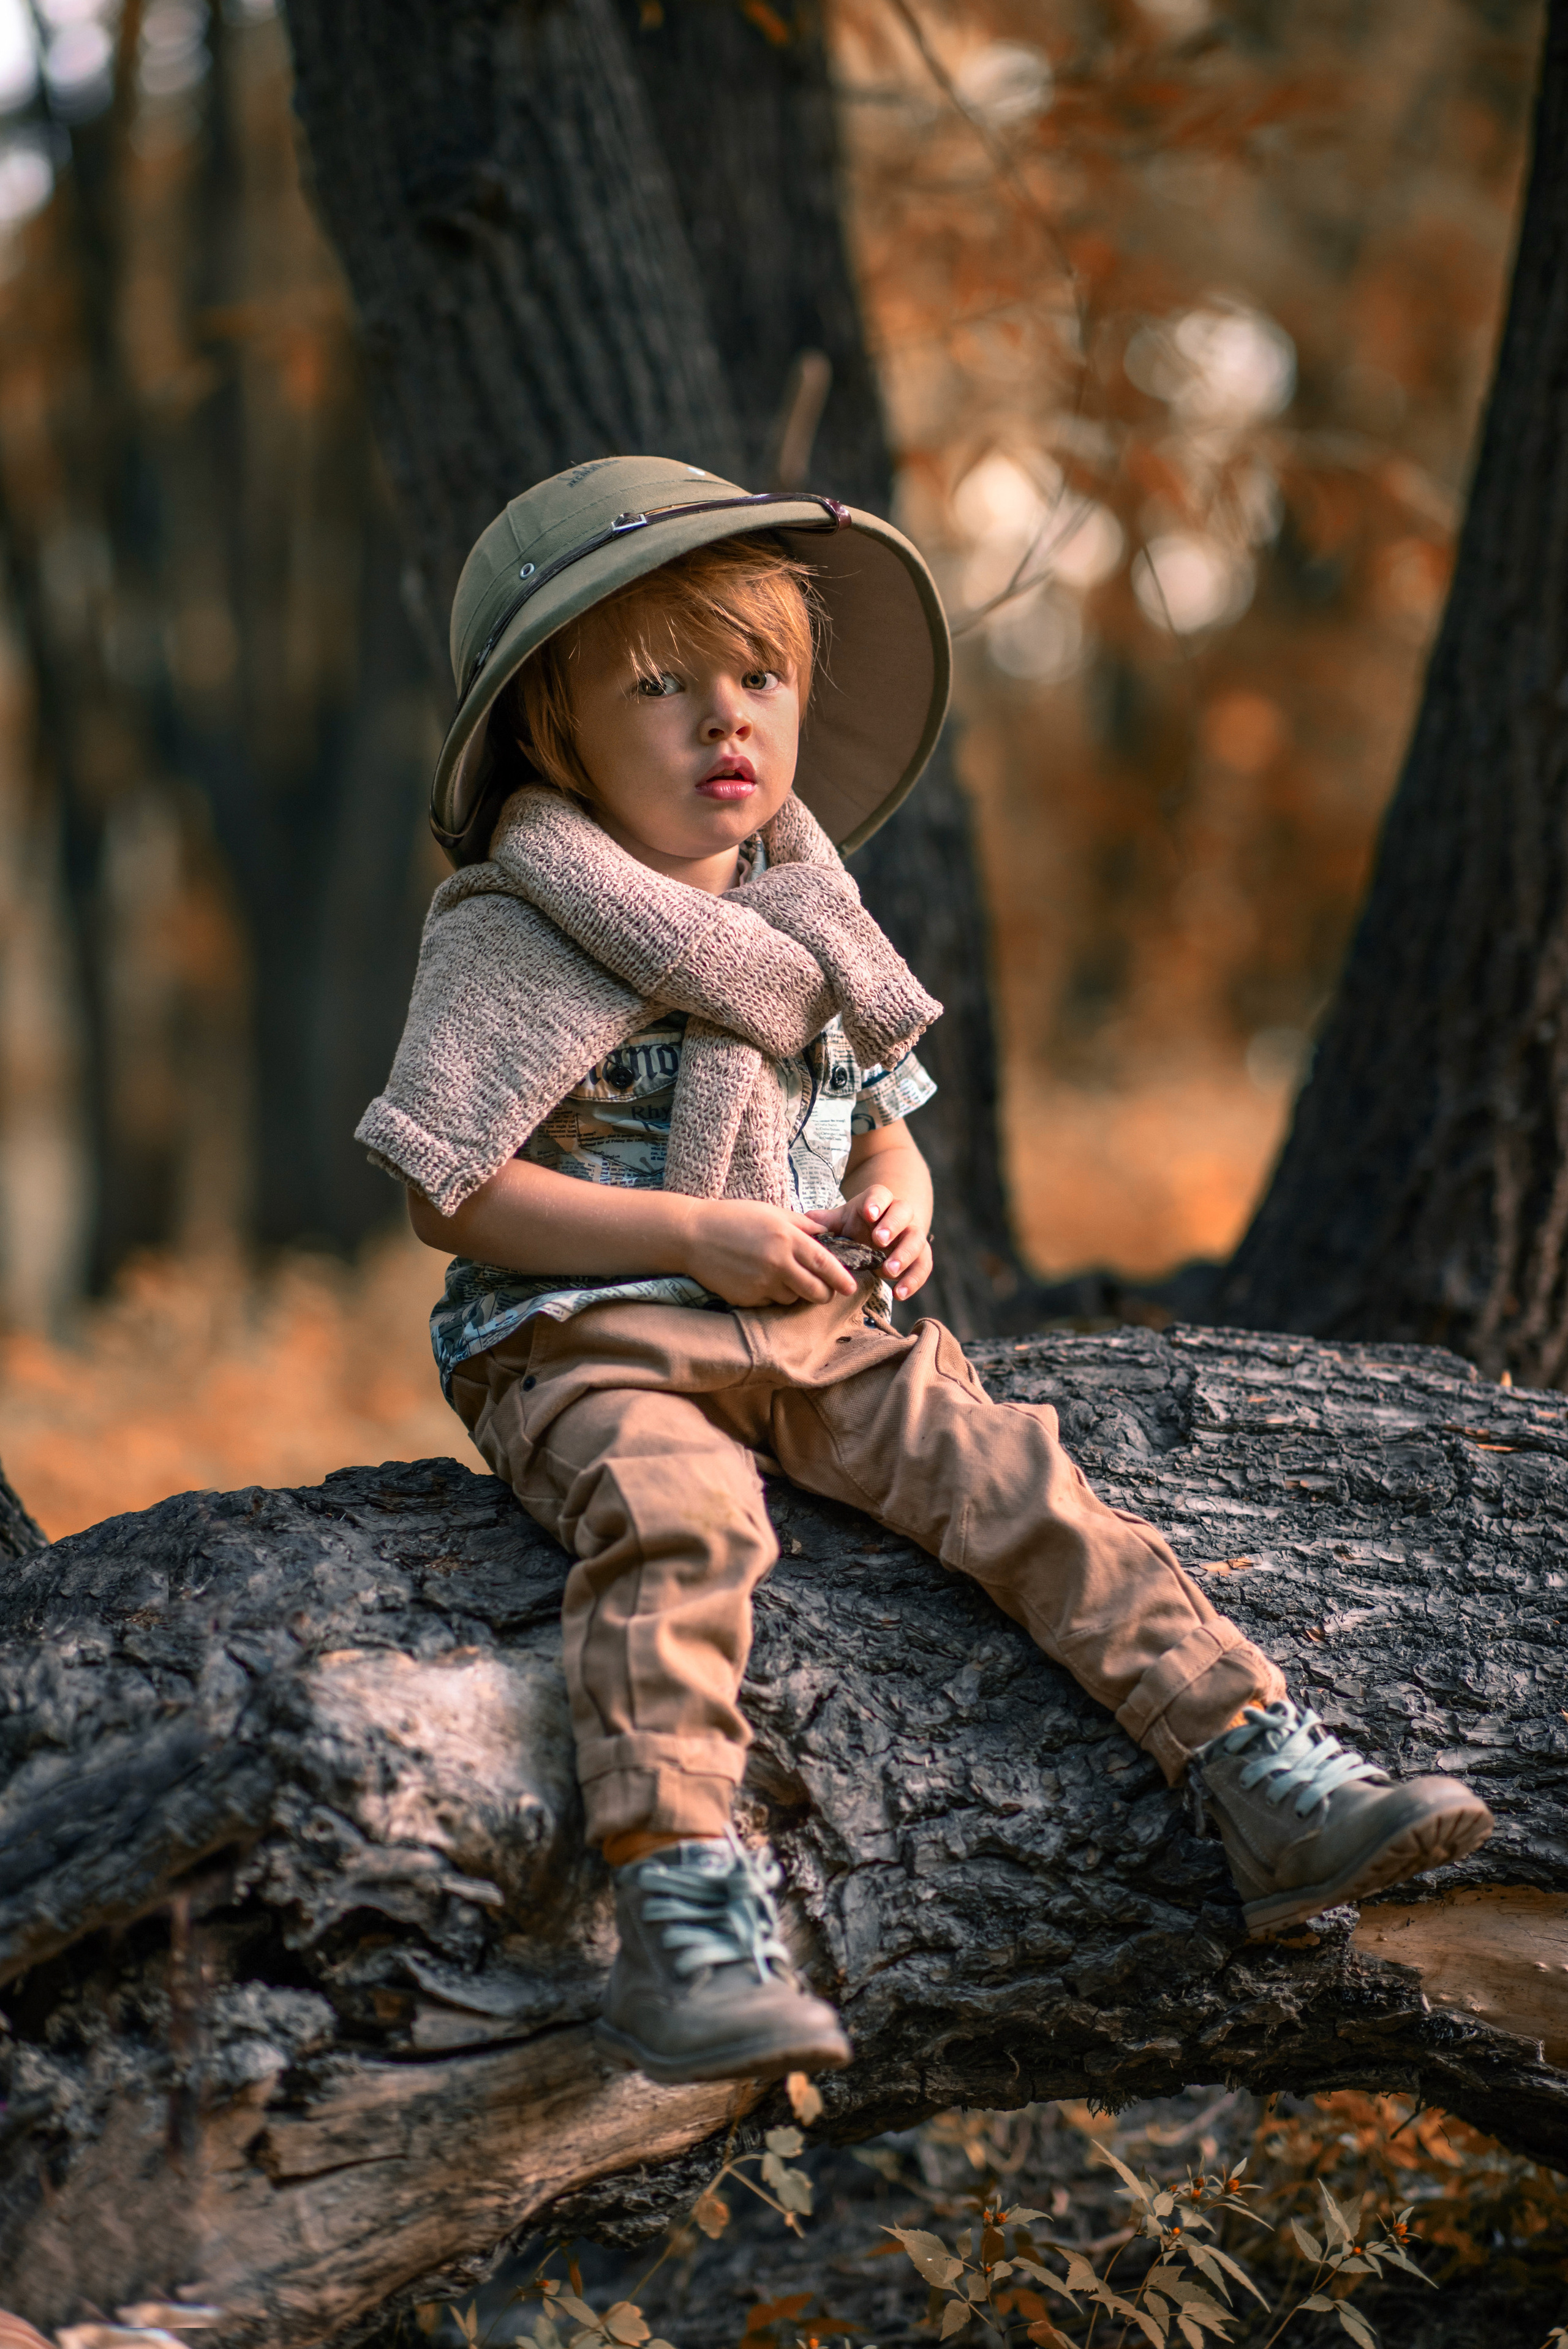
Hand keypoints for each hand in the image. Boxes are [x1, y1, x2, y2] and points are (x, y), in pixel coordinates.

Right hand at [682, 1199, 860, 1307]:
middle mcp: (778, 1263)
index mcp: (788, 1238)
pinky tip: (759, 1278)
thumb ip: (803, 1225)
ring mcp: (762, 1283)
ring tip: (780, 1275)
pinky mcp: (747, 1298)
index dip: (842, 1279)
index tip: (852, 1287)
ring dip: (795, 1292)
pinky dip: (772, 1295)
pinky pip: (771, 1302)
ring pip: (794, 1299)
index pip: (825, 1264)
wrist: (693, 1236)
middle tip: (824, 1289)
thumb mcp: (772, 1213)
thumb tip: (828, 1236)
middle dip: (824, 1293)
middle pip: (816, 1291)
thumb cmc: (734, 1218)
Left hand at [807, 1182, 932, 1301]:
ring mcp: (912, 1235)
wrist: (884, 1231)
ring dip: (905, 1255)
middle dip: (892, 1226)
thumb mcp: (842, 1221)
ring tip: (889, 1271)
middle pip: (903, 1213)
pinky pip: (923, 1266)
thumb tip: (805, 1221)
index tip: (869, 1214)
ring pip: (916, 1240)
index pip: (880, 1195)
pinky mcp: (920, 1256)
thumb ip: (826, 1221)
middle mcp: (900, 1215)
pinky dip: (914, 1280)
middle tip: (880, 1240)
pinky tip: (899, 1294)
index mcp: (879, 1201)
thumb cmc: (858, 1224)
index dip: (876, 1203)